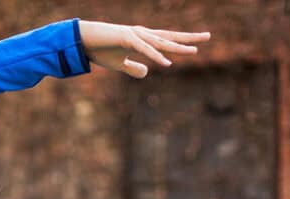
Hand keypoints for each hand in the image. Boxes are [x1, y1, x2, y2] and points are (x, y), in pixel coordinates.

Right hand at [78, 20, 210, 77]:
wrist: (82, 41)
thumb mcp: (118, 64)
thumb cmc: (100, 50)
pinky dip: (156, 56)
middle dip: (188, 37)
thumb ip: (133, 68)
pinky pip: (144, 50)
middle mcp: (142, 35)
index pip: (166, 40)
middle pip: (169, 36)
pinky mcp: (127, 39)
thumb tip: (148, 73)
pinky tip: (166, 63)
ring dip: (177, 47)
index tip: (197, 43)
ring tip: (194, 51)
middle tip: (208, 36)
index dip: (181, 41)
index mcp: (142, 39)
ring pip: (161, 42)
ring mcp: (135, 35)